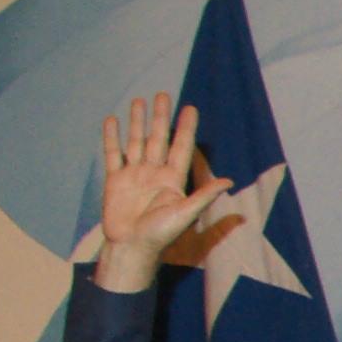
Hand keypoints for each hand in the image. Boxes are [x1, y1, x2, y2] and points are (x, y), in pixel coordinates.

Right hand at [91, 90, 214, 290]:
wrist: (132, 247)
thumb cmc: (161, 235)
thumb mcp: (185, 213)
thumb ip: (204, 195)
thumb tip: (228, 181)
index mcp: (173, 179)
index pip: (180, 146)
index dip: (185, 127)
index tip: (190, 107)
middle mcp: (154, 173)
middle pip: (159, 138)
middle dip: (161, 117)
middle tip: (164, 95)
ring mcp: (134, 174)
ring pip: (136, 141)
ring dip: (138, 121)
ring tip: (139, 101)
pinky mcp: (115, 180)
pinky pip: (113, 154)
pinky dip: (112, 137)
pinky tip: (113, 120)